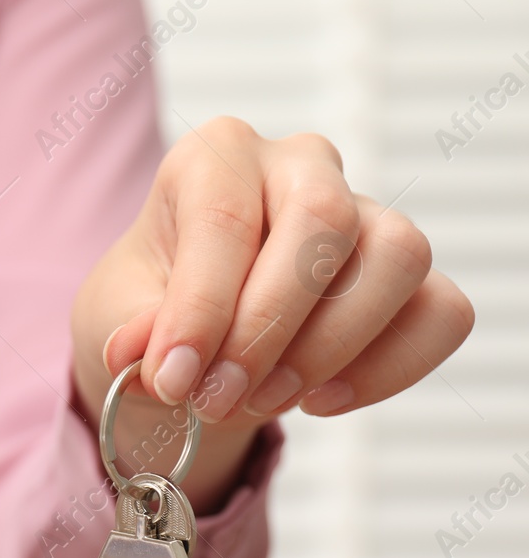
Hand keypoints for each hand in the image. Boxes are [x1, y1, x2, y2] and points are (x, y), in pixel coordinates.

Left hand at [72, 117, 472, 511]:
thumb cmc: (149, 309)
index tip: (173, 380)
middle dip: (268, 327)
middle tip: (217, 399)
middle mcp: (299, 165)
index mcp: (215, 156)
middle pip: (324, 220)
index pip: (225, 217)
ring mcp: (368, 213)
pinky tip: (321, 401)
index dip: (201, 308)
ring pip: (397, 257)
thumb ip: (133, 330)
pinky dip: (389, 370)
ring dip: (330, 348)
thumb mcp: (115, 316)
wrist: (189, 342)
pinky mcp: (410, 276)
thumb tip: (151, 356)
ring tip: (262, 400)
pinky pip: (441, 311)